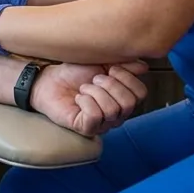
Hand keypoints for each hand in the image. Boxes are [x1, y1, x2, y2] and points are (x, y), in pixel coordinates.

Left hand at [29, 60, 149, 136]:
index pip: (141, 93)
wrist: (50, 80)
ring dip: (94, 92)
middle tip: (94, 79)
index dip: (127, 77)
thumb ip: (124, 65)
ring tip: (83, 88)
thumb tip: (143, 66)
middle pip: (129, 103)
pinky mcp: (86, 129)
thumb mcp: (102, 63)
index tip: (110, 68)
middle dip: (110, 85)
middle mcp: (117, 115)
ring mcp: (102, 124)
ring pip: (112, 110)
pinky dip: (85, 102)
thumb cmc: (75, 73)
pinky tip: (78, 98)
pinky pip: (95, 116)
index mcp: (123, 99)